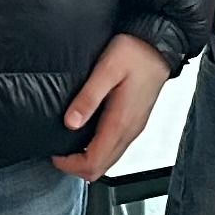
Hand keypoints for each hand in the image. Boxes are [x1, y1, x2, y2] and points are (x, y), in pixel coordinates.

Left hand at [54, 33, 173, 180]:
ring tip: (70, 145)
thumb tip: (71, 122)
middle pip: (101, 168)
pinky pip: (115, 148)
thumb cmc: (135, 53)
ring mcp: (134, 129)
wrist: (159, 46)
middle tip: (59, 153)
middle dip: (77, 166)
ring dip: (87, 159)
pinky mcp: (135, 122)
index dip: (70, 165)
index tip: (56, 154)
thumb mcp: (106, 69)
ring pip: (109, 160)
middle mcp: (129, 131)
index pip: (94, 162)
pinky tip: (87, 135)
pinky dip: (98, 150)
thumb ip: (89, 97)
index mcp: (121, 122)